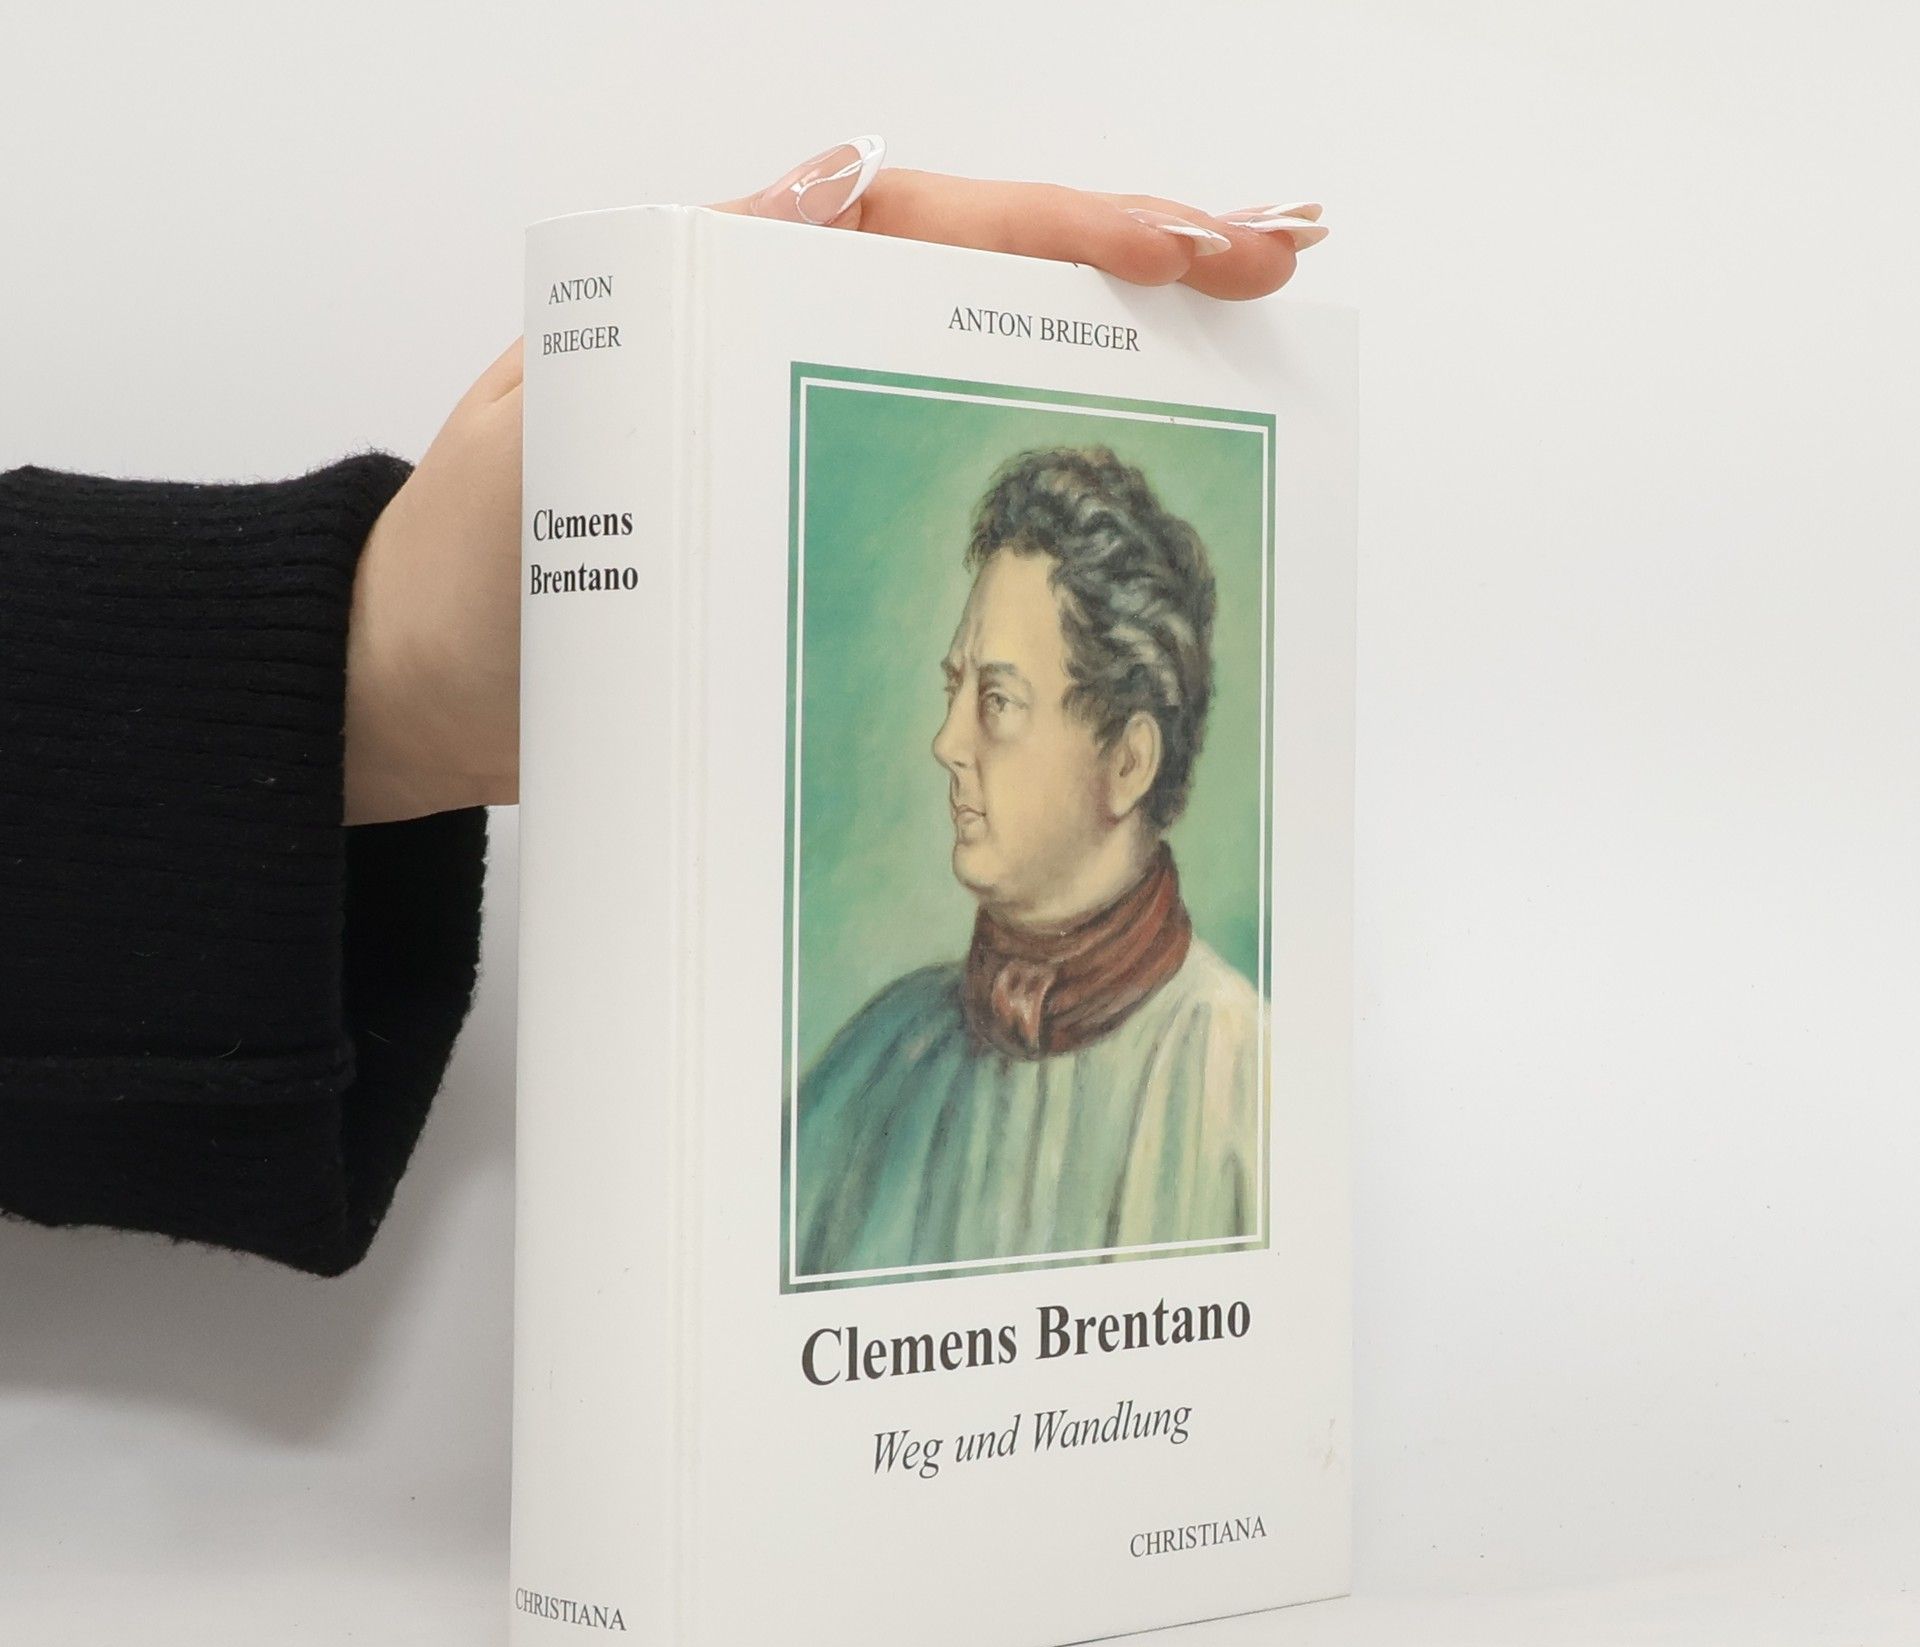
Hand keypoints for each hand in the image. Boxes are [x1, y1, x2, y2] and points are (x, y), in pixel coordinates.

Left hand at [344, 138, 1327, 824]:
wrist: (430, 697)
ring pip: (984, 367)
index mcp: (733, 295)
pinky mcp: (816, 527)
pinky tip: (1130, 462)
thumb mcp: (549, 416)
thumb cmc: (469, 567)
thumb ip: (673, 303)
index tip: (1201, 245)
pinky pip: (944, 470)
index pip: (929, 230)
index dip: (1073, 231)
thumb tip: (839, 187)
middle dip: (1138, 261)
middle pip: (987, 278)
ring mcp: (812, 436)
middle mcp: (788, 348)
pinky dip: (1040, 457)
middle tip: (1277, 262)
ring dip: (1117, 352)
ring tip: (1245, 340)